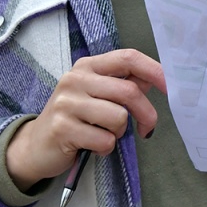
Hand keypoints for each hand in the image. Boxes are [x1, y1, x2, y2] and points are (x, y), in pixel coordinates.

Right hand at [5, 49, 166, 190]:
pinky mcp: (62, 128)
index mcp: (88, 66)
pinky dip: (105, 148)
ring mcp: (66, 103)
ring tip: (103, 134)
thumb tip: (157, 77)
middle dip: (146, 114)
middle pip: (129, 91)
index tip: (171, 87)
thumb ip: (124, 85)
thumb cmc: (74, 118)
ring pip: (118, 117)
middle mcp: (76, 79)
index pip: (128, 58)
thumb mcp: (96, 95)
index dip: (154, 70)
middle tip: (147, 128)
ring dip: (119, 133)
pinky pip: (104, 140)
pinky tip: (91, 146)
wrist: (34, 146)